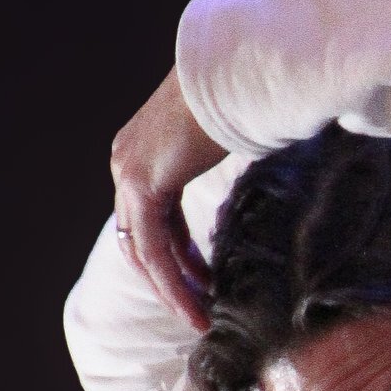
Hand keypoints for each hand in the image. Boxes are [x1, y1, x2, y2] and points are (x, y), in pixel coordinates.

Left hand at [110, 68, 227, 331]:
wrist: (229, 73)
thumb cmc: (240, 95)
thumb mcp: (227, 136)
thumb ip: (224, 159)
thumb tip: (265, 156)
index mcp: (141, 152)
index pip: (151, 218)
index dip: (176, 254)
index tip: (205, 279)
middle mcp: (125, 164)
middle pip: (139, 240)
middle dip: (169, 279)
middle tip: (198, 308)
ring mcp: (128, 174)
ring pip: (143, 252)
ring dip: (171, 290)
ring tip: (200, 318)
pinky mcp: (141, 186)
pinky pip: (154, 250)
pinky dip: (173, 282)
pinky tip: (197, 303)